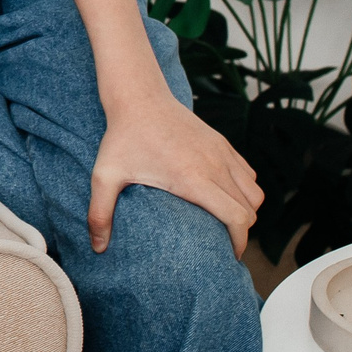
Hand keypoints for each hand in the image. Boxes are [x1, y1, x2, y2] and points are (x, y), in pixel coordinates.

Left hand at [89, 95, 261, 256]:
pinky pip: (248, 173)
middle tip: (225, 244)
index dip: (239, 242)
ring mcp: (222, 152)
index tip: (229, 255)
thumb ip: (100, 214)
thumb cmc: (122, 136)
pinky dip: (245, 190)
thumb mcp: (105, 175)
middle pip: (250, 208)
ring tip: (227, 223)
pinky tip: (225, 197)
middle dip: (243, 231)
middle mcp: (215, 165)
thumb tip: (98, 248)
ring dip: (247, 210)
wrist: (139, 96)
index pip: (237, 217)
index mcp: (194, 178)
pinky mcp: (222, 143)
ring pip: (254, 191)